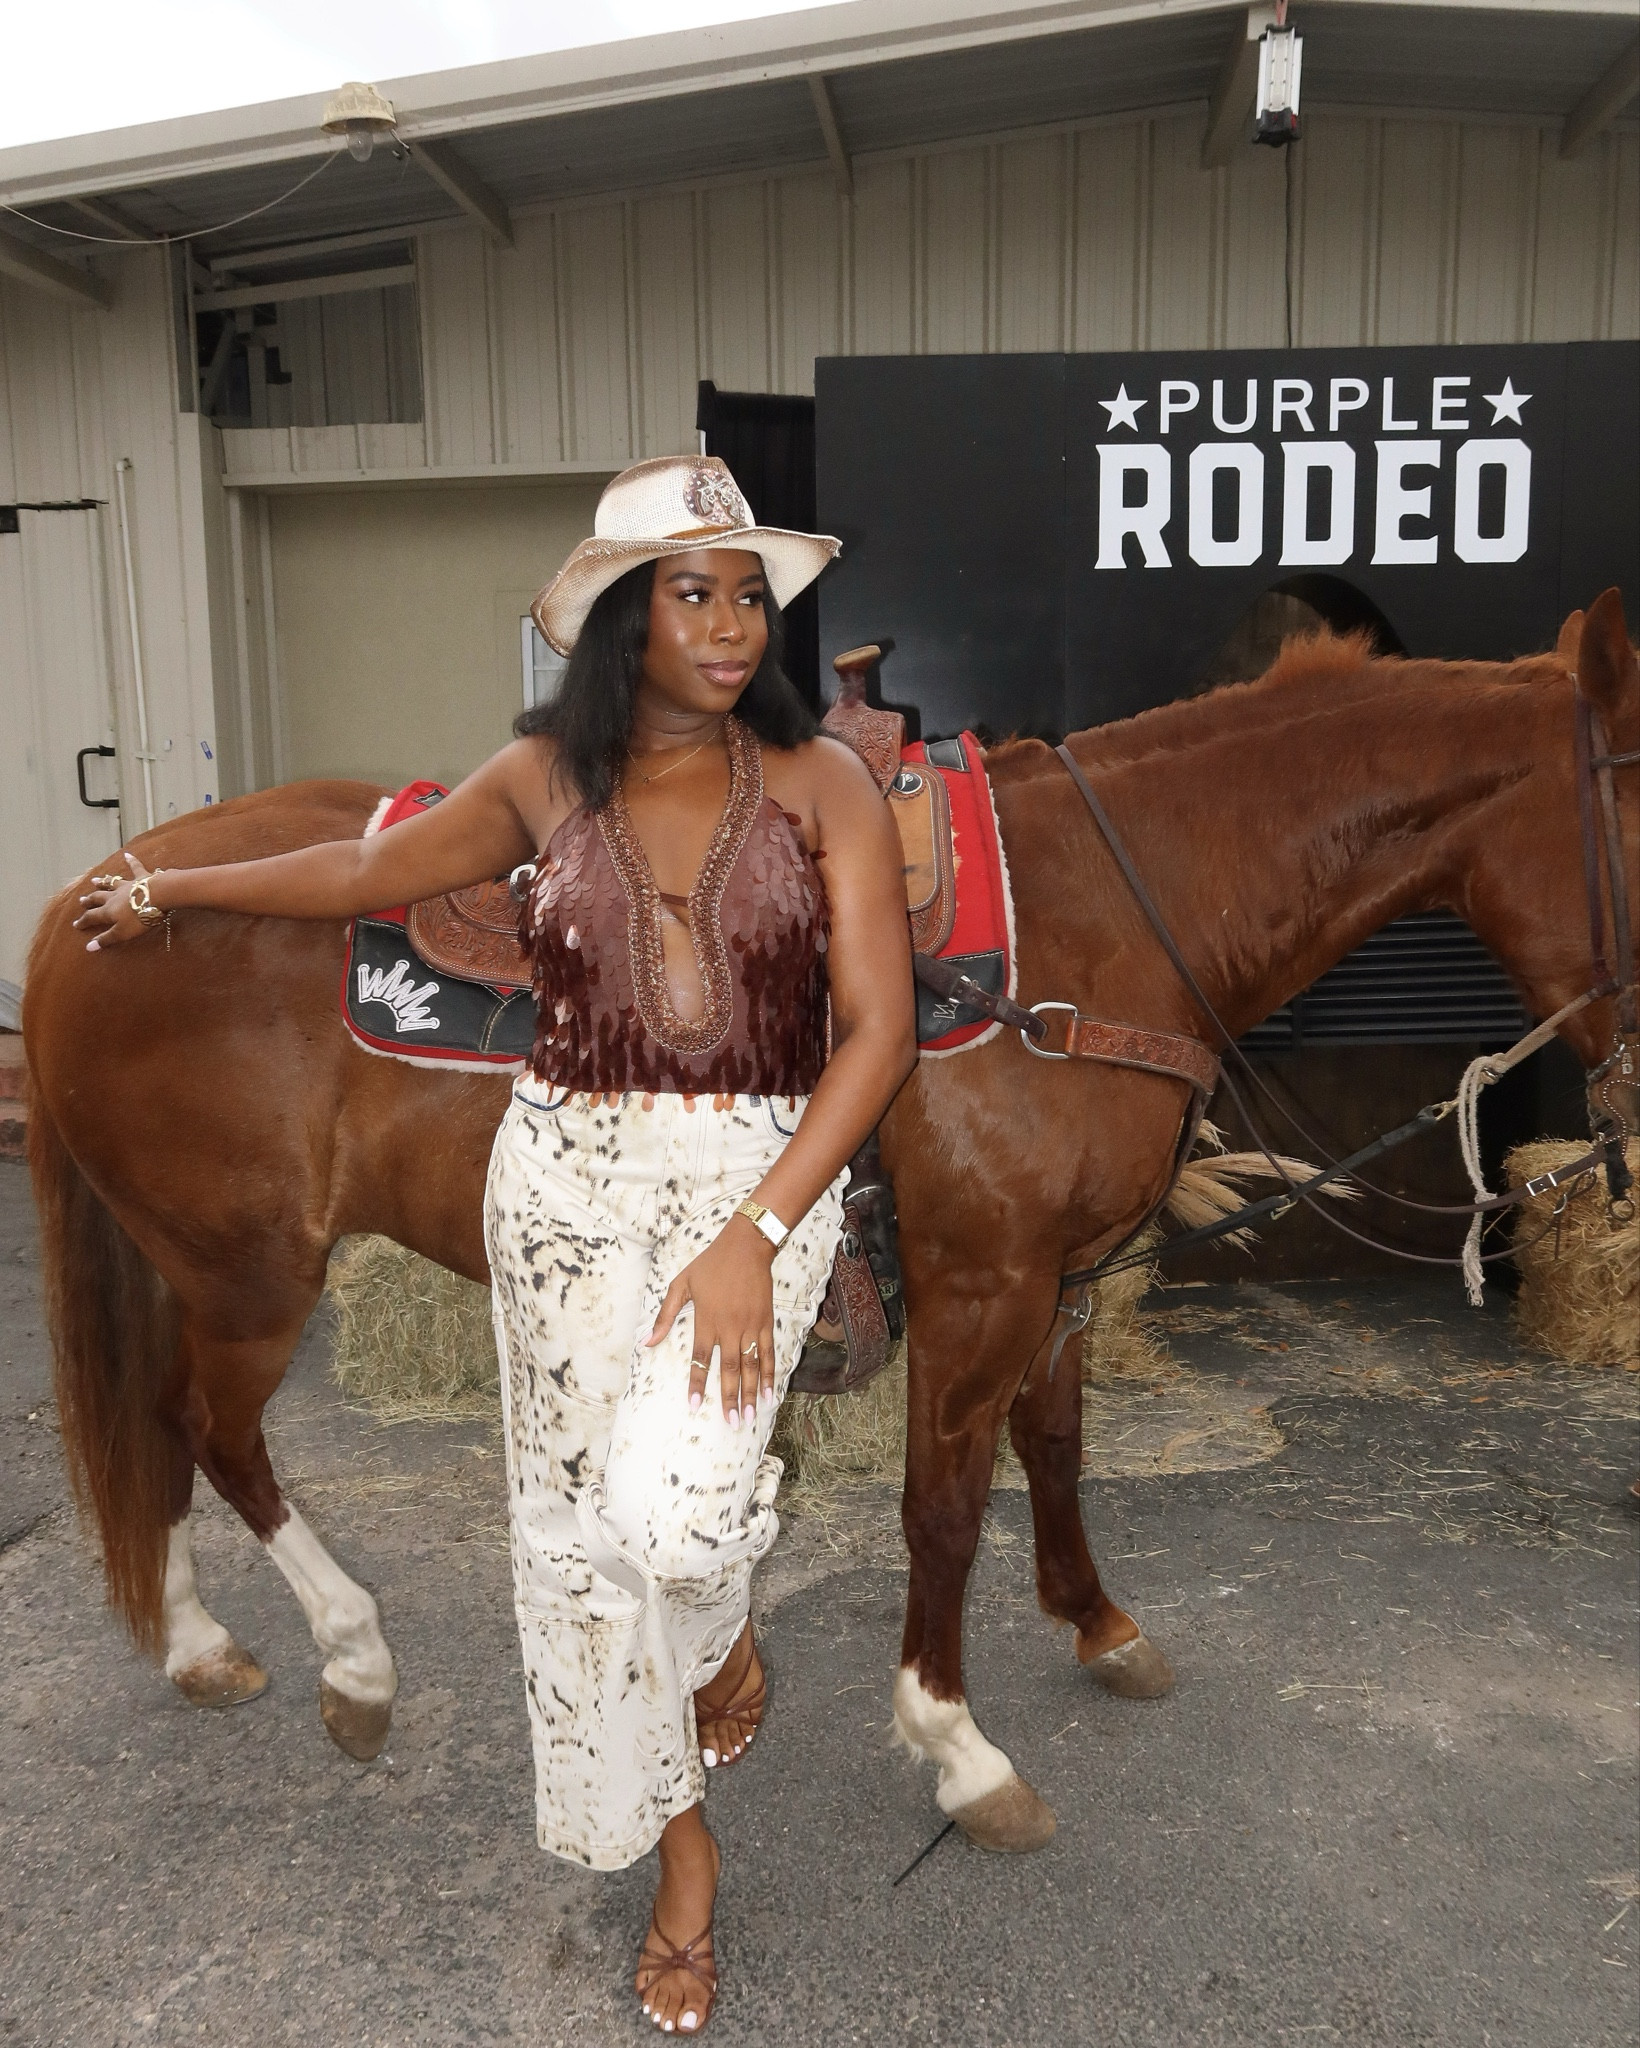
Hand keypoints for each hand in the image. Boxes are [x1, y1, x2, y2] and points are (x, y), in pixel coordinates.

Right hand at [72, 853, 156, 950]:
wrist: (158, 896)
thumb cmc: (140, 917)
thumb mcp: (122, 933)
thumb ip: (106, 939)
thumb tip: (88, 947)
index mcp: (109, 910)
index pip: (92, 917)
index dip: (84, 921)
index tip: (76, 924)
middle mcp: (114, 896)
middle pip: (99, 898)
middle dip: (90, 900)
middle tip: (81, 900)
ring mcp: (127, 885)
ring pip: (111, 883)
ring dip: (103, 882)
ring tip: (94, 880)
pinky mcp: (142, 877)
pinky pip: (135, 867)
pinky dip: (131, 861)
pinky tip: (128, 854)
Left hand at [648, 1217, 776, 1427]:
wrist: (746, 1246)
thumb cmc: (710, 1264)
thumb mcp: (680, 1284)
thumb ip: (664, 1315)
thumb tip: (646, 1342)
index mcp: (707, 1320)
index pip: (701, 1359)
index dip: (698, 1383)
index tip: (695, 1405)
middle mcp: (730, 1327)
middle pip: (730, 1368)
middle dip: (731, 1398)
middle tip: (733, 1423)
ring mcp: (751, 1325)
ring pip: (751, 1365)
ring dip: (752, 1392)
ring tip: (751, 1416)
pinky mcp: (766, 1322)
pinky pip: (768, 1352)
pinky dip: (769, 1374)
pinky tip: (771, 1393)